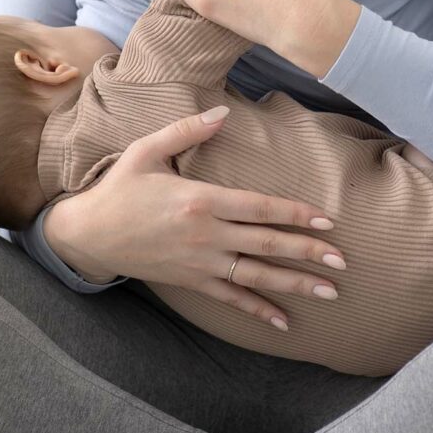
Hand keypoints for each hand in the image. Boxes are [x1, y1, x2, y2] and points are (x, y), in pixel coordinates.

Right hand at [44, 106, 345, 330]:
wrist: (89, 233)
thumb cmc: (118, 188)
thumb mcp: (146, 151)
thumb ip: (186, 130)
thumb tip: (222, 111)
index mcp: (200, 199)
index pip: (260, 207)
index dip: (297, 214)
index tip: (328, 219)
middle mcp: (205, 234)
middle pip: (267, 243)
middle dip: (309, 252)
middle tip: (344, 260)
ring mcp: (199, 262)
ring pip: (256, 275)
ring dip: (295, 284)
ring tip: (329, 292)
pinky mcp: (190, 280)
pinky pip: (231, 298)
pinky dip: (258, 310)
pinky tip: (284, 321)